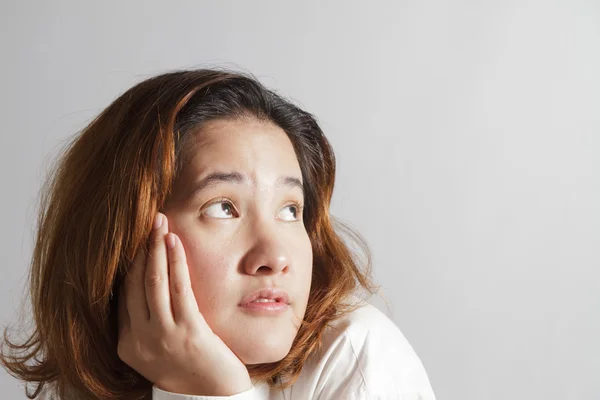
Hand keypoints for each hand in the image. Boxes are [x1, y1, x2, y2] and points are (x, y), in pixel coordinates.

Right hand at [117, 213, 251, 395]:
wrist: (212, 398)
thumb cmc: (190, 370)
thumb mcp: (159, 349)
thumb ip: (149, 322)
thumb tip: (150, 285)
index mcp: (128, 344)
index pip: (123, 295)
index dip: (131, 263)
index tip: (138, 239)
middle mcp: (139, 340)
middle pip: (135, 284)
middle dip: (141, 249)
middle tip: (148, 221)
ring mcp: (162, 336)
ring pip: (153, 282)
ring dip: (155, 248)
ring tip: (159, 223)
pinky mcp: (188, 332)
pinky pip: (178, 289)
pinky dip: (175, 262)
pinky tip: (174, 242)